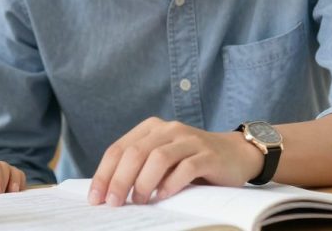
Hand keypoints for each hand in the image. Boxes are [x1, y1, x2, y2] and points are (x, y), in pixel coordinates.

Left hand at [89, 117, 262, 206]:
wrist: (236, 154)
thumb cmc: (192, 161)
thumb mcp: (162, 159)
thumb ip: (140, 167)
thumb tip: (110, 193)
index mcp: (151, 128)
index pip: (119, 149)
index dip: (104, 174)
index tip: (95, 198)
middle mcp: (168, 129)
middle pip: (135, 152)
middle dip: (119, 180)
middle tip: (113, 203)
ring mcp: (189, 140)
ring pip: (158, 157)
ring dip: (144, 182)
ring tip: (139, 201)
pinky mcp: (208, 154)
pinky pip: (186, 167)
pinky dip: (171, 183)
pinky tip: (163, 196)